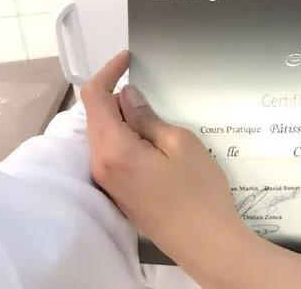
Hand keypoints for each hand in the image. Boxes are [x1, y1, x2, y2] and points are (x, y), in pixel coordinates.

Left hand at [81, 51, 256, 286]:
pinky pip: (112, 154)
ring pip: (104, 136)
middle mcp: (101, 165)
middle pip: (96, 117)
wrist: (205, 242)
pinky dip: (125, 136)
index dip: (107, 73)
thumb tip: (128, 98)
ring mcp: (108, 182)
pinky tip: (150, 137)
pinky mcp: (119, 193)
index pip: (95, 99)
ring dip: (122, 117)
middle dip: (115, 95)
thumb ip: (148, 118)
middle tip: (145, 83)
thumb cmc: (198, 190)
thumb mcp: (181, 143)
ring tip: (152, 110)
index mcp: (113, 149)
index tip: (127, 59)